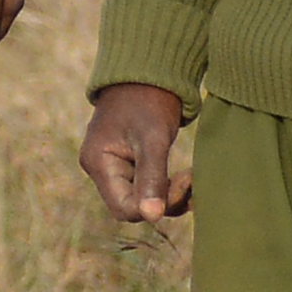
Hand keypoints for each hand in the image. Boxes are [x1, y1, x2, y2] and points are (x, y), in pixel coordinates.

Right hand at [80, 82, 193, 225]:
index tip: (184, 182)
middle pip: (133, 206)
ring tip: (192, 178)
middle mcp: (101, 169)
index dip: (154, 206)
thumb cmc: (147, 101)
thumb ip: (152, 178)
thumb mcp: (152, 138)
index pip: (124, 207)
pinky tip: (186, 177)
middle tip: (191, 178)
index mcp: (98, 163)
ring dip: (170, 196)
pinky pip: (147, 189)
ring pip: (142, 201)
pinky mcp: (127, 165)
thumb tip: (152, 217)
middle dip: (165, 200)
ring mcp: (113, 168)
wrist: (146, 74)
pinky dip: (168, 188)